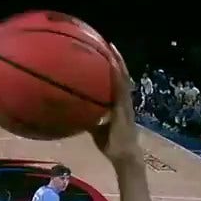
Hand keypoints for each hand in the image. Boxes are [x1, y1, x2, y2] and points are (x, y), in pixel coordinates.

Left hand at [89, 43, 141, 164]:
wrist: (124, 156)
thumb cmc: (111, 146)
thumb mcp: (96, 130)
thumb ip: (89, 121)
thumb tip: (74, 115)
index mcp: (118, 105)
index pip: (116, 83)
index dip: (113, 68)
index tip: (105, 54)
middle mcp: (123, 101)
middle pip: (121, 75)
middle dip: (116, 60)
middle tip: (109, 44)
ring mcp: (125, 103)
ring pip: (123, 78)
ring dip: (118, 62)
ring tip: (111, 47)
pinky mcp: (124, 108)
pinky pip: (120, 88)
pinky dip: (117, 75)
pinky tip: (112, 65)